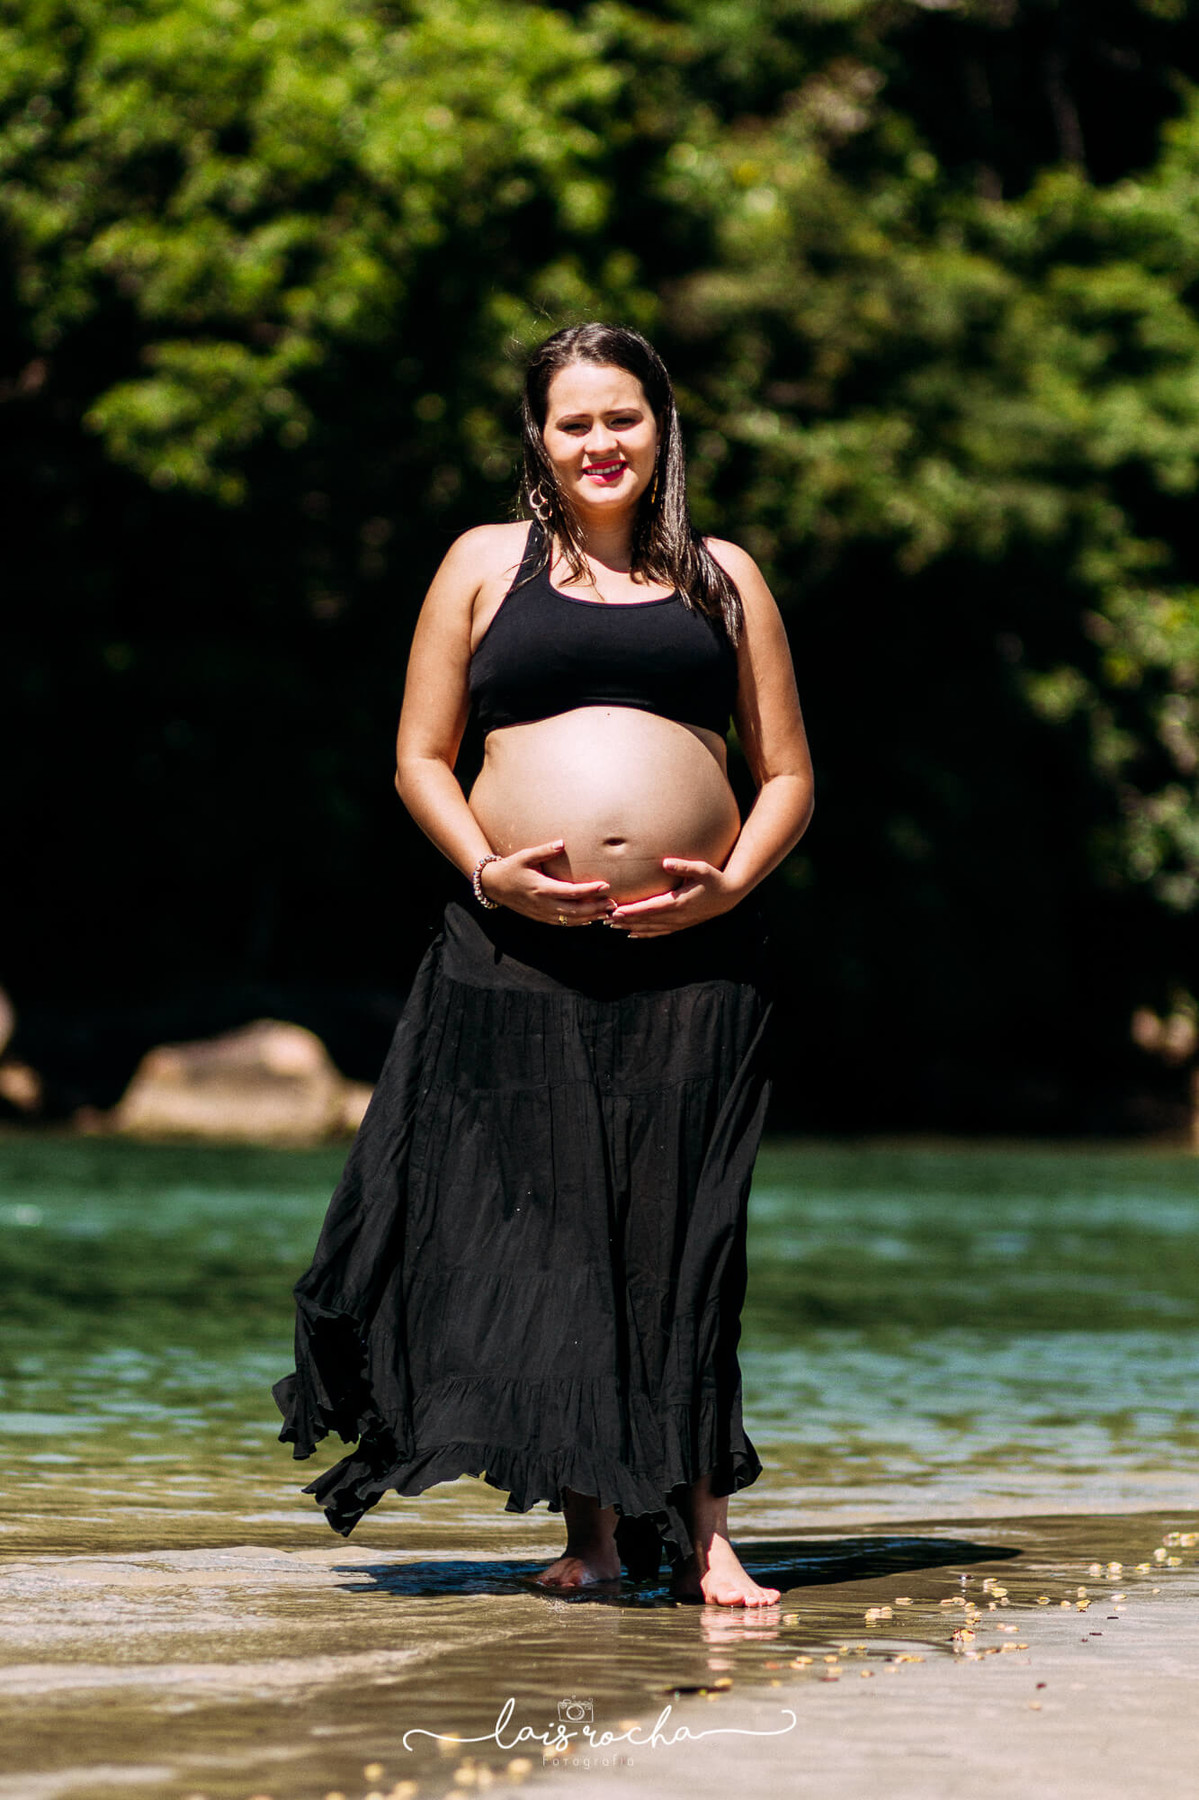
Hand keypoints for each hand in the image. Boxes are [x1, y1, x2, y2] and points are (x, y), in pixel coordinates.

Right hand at [480, 839, 612, 925]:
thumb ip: (544, 850)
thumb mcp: (525, 856)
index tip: (605, 885)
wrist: (494, 886)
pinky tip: (591, 918)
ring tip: (607, 912)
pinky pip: (563, 923)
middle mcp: (543, 904)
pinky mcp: (541, 918)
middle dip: (595, 908)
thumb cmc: (511, 867)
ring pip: (571, 920)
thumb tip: (562, 843)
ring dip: (590, 917)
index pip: (570, 892)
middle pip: (574, 911)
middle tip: (614, 903)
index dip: (589, 890)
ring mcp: (542, 914)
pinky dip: (578, 922)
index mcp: (541, 888)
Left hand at [606, 859, 740, 937]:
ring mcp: (678, 923)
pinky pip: (659, 932)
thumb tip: (666, 862)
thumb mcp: (702, 869)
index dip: (632, 911)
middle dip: (625, 920)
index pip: (650, 908)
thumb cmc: (714, 878)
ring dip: (631, 927)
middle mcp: (676, 916)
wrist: (728, 896)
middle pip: (646, 920)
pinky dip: (644, 933)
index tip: (615, 911)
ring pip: (650, 928)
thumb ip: (683, 866)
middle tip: (604, 919)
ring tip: (612, 926)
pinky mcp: (681, 925)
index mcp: (679, 902)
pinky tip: (632, 934)